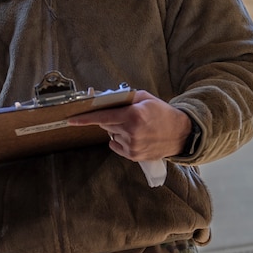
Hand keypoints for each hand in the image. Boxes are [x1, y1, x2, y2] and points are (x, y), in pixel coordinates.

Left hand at [67, 90, 191, 160]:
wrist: (180, 134)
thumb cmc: (162, 113)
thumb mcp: (145, 98)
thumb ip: (125, 97)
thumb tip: (103, 98)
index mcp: (133, 115)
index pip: (103, 117)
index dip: (85, 118)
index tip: (71, 119)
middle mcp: (131, 132)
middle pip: (106, 125)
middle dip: (110, 119)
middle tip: (124, 115)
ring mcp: (132, 146)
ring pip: (112, 135)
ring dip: (117, 130)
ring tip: (136, 127)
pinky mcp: (133, 156)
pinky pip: (116, 146)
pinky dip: (120, 140)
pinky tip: (134, 136)